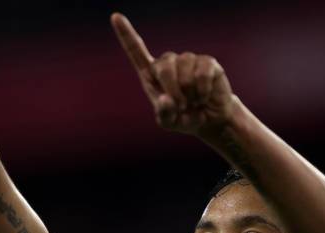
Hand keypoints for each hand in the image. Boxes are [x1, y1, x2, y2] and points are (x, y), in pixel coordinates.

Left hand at [111, 13, 235, 137]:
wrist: (209, 119)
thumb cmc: (184, 118)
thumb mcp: (169, 123)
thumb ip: (163, 114)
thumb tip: (167, 99)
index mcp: (152, 75)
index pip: (136, 51)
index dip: (126, 34)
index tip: (116, 17)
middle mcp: (168, 63)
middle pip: (164, 67)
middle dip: (173, 90)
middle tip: (181, 106)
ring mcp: (188, 60)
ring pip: (184, 68)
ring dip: (189, 92)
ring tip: (193, 102)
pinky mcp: (207, 62)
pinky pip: (202, 71)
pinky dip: (202, 89)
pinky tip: (204, 97)